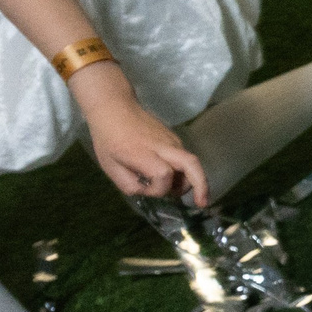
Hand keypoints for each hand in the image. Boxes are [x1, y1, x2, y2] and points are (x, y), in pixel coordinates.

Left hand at [72, 63, 211, 203]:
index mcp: (142, 153)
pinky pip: (185, 159)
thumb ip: (130, 185)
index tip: (144, 190)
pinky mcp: (175, 139)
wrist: (116, 108)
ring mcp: (172, 141)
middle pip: (191, 164)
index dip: (158, 189)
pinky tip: (172, 179)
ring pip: (191, 163)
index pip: (163, 174)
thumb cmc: (109, 139)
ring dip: (190, 181)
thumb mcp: (110, 167)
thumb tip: (149, 192)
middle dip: (201, 185)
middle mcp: (163, 146)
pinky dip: (184, 173)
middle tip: (202, 203)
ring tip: (175, 192)